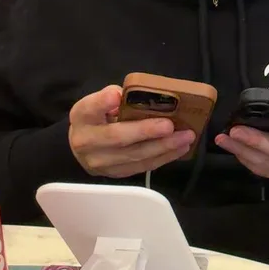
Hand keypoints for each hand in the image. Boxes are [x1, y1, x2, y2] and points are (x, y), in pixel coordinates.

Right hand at [68, 85, 195, 177]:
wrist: (84, 145)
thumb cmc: (98, 117)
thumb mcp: (99, 102)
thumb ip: (114, 97)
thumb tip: (136, 97)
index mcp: (82, 117)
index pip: (89, 108)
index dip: (102, 102)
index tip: (116, 95)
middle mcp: (87, 142)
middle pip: (118, 137)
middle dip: (146, 131)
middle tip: (170, 126)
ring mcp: (101, 163)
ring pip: (135, 156)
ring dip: (163, 147)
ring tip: (185, 137)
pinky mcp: (117, 174)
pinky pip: (142, 166)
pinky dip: (164, 157)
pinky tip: (180, 148)